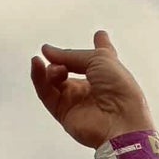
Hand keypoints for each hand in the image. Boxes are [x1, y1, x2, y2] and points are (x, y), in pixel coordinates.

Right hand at [30, 30, 154, 150]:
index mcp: (107, 75)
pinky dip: (39, 78)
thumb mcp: (100, 59)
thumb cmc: (121, 91)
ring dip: (49, 70)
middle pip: (69, 69)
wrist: (121, 122)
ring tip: (55, 68)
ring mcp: (77, 101)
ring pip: (53, 81)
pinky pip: (46, 94)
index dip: (99, 47)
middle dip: (62, 60)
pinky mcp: (64, 113)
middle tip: (54, 55)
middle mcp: (92, 88)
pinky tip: (37, 65)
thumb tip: (48, 51)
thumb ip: (72, 54)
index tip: (99, 36)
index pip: (99, 59)